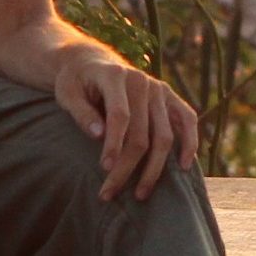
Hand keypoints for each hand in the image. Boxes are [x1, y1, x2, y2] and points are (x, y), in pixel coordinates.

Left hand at [52, 50, 199, 202]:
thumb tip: (99, 135)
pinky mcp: (171, 97)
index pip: (119, 115)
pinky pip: (188, 121)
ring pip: (164, 135)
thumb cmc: (75, 82)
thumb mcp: (66, 93)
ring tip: (141, 193)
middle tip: (110, 192)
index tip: (105, 169)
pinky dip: (189, 144)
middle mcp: (141, 81)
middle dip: (127, 166)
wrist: (91, 62)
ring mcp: (159, 89)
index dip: (114, 144)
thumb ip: (81, 112)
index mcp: (114, 75)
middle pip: (141, 133)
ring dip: (154, 168)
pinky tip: (182, 168)